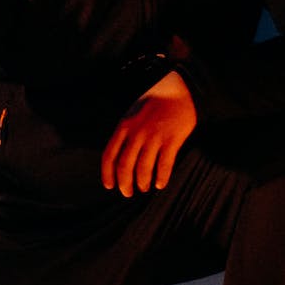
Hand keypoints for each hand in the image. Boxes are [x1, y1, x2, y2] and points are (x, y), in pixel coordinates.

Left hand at [100, 69, 196, 196]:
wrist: (176, 91)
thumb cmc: (154, 105)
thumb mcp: (132, 115)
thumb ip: (125, 134)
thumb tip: (118, 159)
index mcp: (124, 127)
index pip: (109, 155)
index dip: (108, 174)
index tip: (110, 186)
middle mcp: (137, 133)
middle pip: (125, 166)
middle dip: (125, 184)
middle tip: (128, 193)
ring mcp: (154, 137)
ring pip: (143, 168)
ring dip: (143, 182)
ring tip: (145, 187)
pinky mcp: (171, 140)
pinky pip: (164, 165)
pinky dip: (161, 177)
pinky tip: (160, 184)